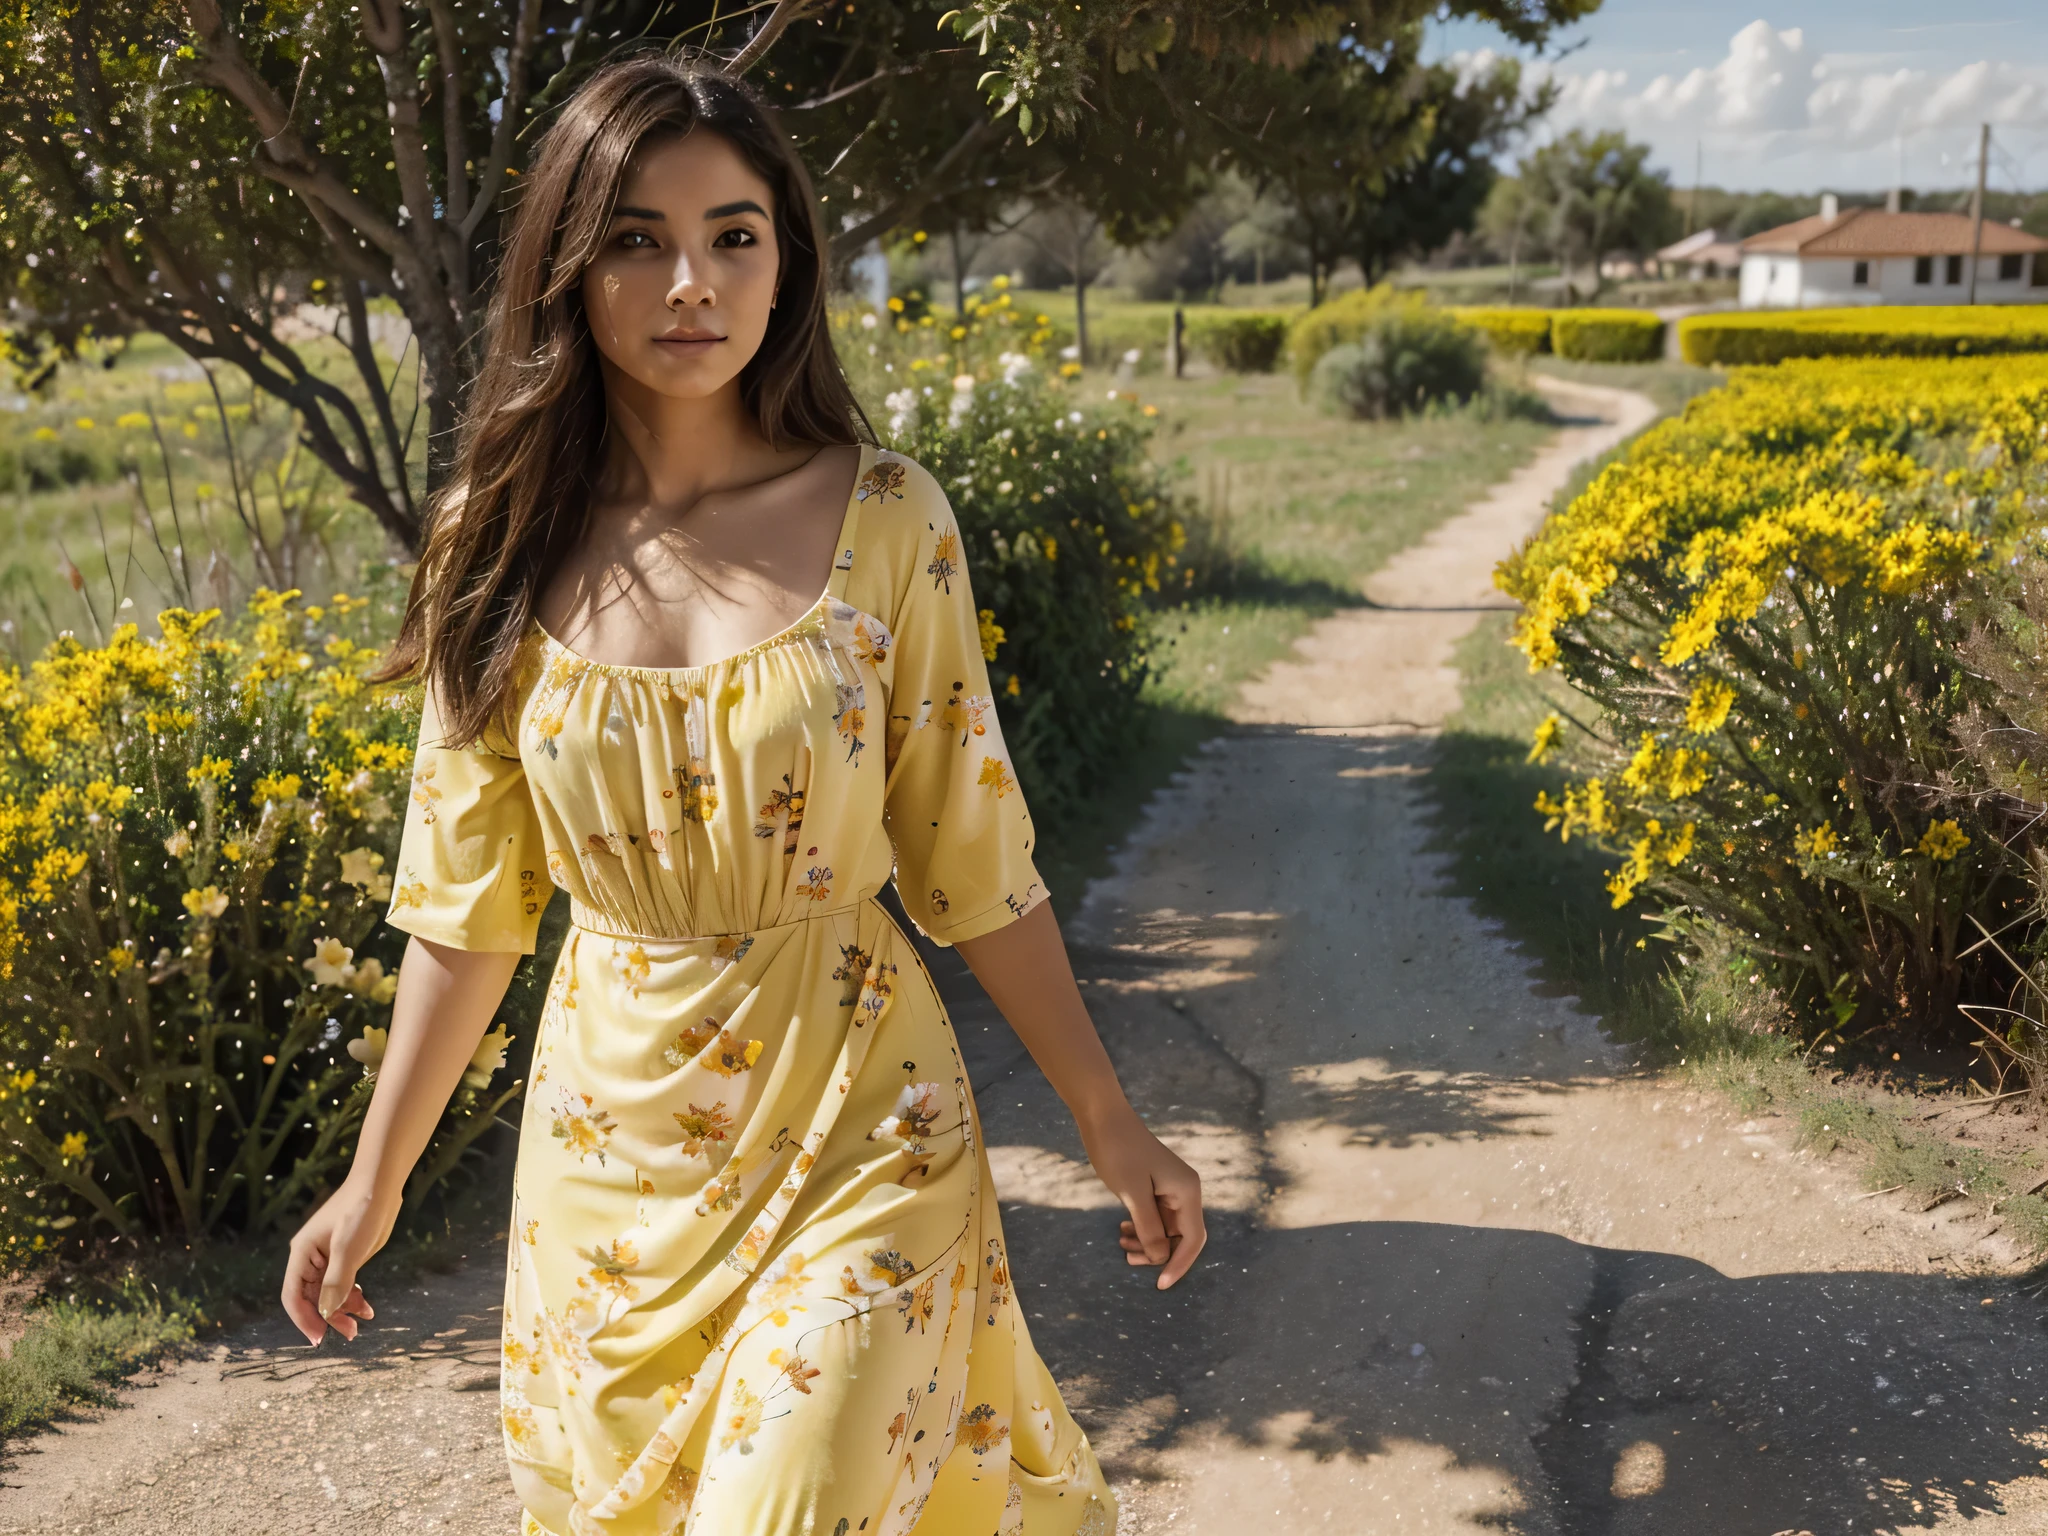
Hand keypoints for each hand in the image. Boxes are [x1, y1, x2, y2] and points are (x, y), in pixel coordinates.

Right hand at [281, 1177, 396, 1344]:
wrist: (380, 1185)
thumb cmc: (361, 1210)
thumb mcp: (348, 1249)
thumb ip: (336, 1282)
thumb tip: (325, 1312)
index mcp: (302, 1254)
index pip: (293, 1295)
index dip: (304, 1319)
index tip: (319, 1338)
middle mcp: (310, 1259)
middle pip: (311, 1298)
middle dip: (328, 1317)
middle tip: (350, 1334)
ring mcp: (327, 1259)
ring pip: (328, 1294)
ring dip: (342, 1310)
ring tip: (361, 1323)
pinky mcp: (344, 1257)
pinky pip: (342, 1285)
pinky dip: (353, 1298)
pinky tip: (367, 1308)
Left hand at [1077, 1104, 1205, 1288]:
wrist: (1103, 1117)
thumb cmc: (1118, 1152)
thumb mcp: (1133, 1194)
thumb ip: (1149, 1228)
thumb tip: (1162, 1258)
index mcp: (1187, 1191)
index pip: (1193, 1240)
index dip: (1178, 1265)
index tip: (1159, 1285)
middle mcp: (1185, 1190)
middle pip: (1181, 1237)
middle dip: (1159, 1254)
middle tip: (1129, 1259)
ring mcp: (1171, 1187)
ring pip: (1167, 1228)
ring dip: (1148, 1242)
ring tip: (1122, 1246)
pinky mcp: (1156, 1185)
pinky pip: (1156, 1216)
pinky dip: (1142, 1228)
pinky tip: (1123, 1230)